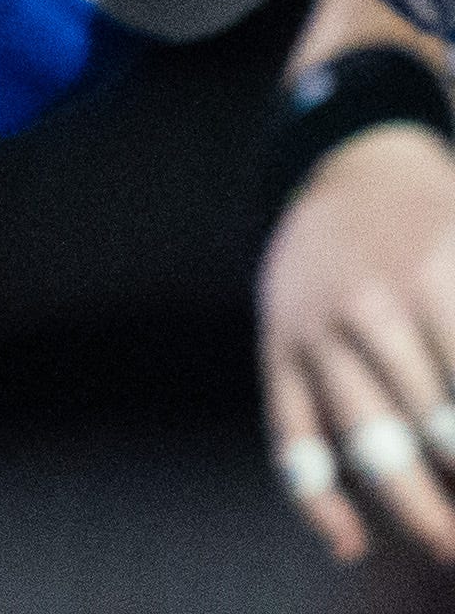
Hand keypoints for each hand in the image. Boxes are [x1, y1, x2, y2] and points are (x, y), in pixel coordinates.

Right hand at [263, 121, 454, 563]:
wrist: (346, 167)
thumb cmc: (440, 224)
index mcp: (433, 277)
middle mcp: (370, 306)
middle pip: (428, 426)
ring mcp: (316, 330)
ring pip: (363, 438)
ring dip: (412, 507)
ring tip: (447, 549)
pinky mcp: (277, 346)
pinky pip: (291, 432)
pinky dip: (314, 493)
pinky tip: (348, 539)